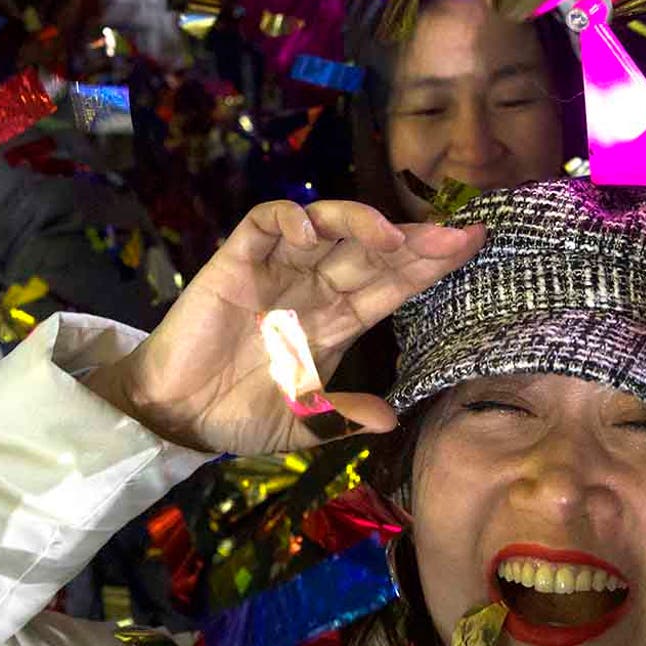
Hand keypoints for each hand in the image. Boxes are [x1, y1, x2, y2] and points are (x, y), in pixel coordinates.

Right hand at [85, 200, 482, 455]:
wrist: (173, 414)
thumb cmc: (235, 415)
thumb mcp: (300, 424)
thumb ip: (341, 416)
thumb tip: (392, 420)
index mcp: (336, 323)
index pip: (391, 285)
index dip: (430, 265)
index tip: (473, 244)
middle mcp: (313, 288)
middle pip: (370, 252)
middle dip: (412, 241)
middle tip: (453, 235)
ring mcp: (277, 270)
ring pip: (326, 227)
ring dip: (358, 224)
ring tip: (388, 236)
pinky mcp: (236, 261)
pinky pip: (266, 226)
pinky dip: (289, 220)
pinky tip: (309, 231)